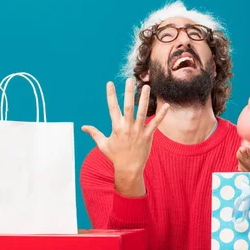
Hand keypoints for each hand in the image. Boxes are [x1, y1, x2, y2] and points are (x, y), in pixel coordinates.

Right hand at [81, 78, 168, 196]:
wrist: (128, 169)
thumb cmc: (115, 156)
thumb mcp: (102, 144)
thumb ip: (94, 133)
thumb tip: (83, 127)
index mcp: (116, 127)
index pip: (112, 108)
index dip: (111, 95)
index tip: (110, 83)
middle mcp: (127, 127)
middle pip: (128, 107)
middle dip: (128, 93)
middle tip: (129, 80)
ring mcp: (138, 131)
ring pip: (142, 112)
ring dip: (144, 99)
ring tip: (146, 87)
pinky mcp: (148, 136)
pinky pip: (155, 123)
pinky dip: (161, 115)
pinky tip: (167, 105)